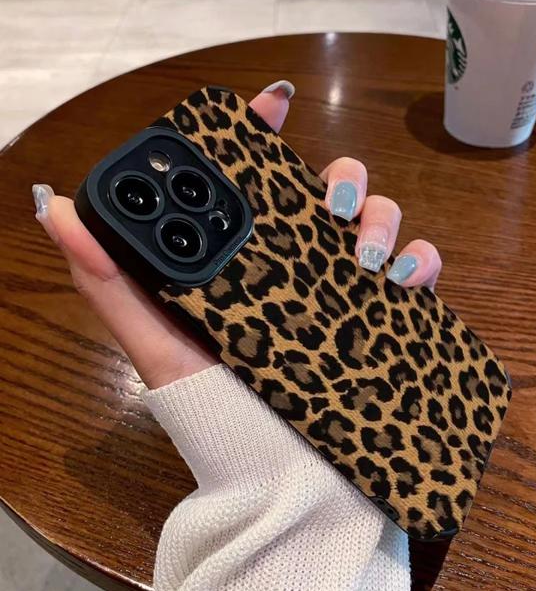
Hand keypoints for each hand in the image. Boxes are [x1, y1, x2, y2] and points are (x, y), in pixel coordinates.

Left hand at [33, 80, 441, 388]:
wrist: (284, 486)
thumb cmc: (219, 420)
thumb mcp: (160, 349)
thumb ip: (112, 283)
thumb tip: (60, 209)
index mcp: (248, 263)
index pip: (257, 182)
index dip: (264, 135)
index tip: (274, 103)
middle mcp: (300, 270)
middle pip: (329, 191)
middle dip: (340, 180)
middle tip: (331, 206)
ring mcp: (348, 293)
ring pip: (378, 220)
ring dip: (381, 218)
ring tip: (368, 258)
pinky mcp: (389, 320)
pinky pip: (417, 271)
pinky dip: (420, 262)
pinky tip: (405, 280)